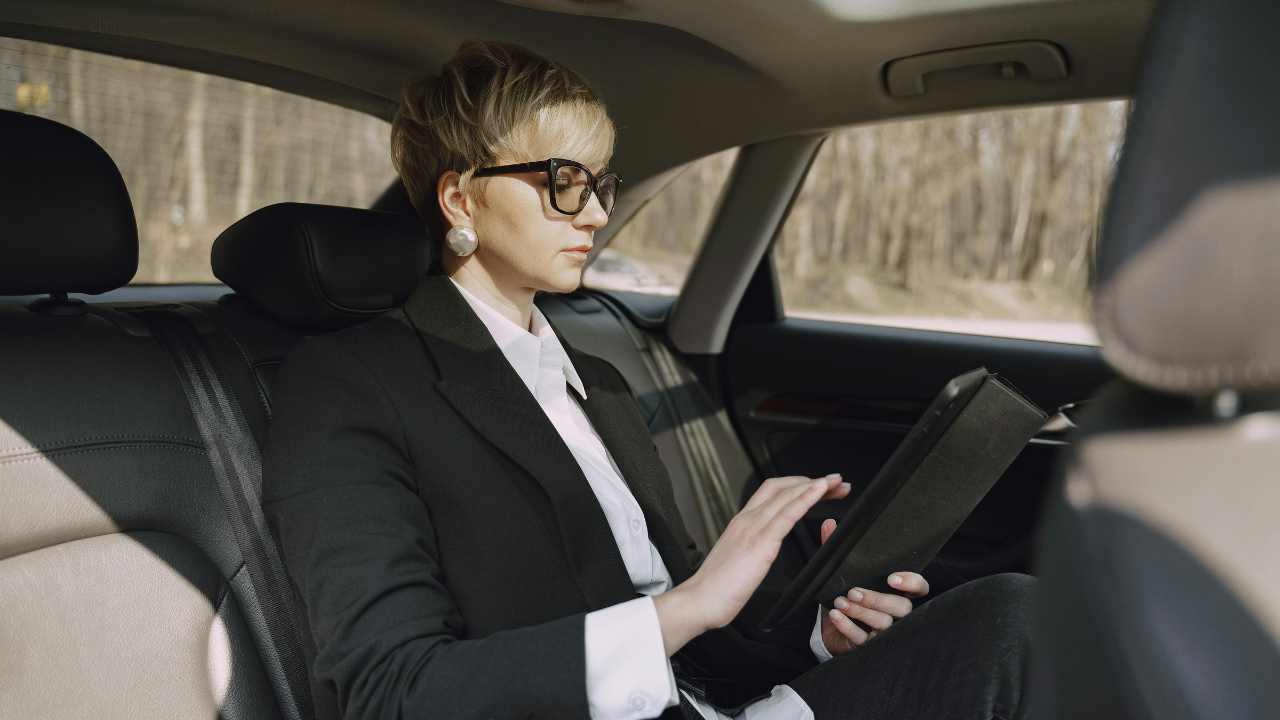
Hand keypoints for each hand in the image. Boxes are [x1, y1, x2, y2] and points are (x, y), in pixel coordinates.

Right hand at [653, 474, 850, 655]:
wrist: (699, 601)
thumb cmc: (717, 588)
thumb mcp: (738, 559)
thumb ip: (751, 548)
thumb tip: (765, 549)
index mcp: (742, 522)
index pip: (773, 492)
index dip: (798, 484)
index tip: (819, 486)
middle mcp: (747, 519)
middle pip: (784, 488)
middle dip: (812, 481)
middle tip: (836, 482)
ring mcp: (752, 528)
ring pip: (787, 495)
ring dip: (816, 485)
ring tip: (836, 483)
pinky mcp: (760, 542)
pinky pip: (787, 514)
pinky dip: (806, 499)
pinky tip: (820, 491)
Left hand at [818, 518, 928, 655]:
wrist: (832, 627)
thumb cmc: (845, 597)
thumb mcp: (841, 574)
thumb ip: (838, 550)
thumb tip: (829, 524)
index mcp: (897, 592)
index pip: (919, 588)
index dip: (911, 583)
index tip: (893, 578)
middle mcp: (896, 613)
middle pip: (901, 607)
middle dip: (878, 598)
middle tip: (854, 591)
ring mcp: (884, 632)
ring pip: (883, 623)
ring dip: (861, 611)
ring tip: (841, 601)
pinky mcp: (868, 646)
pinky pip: (862, 639)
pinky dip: (847, 626)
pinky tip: (835, 615)